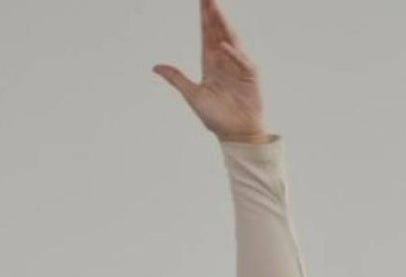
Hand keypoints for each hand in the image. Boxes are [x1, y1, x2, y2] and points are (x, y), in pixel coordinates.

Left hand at [153, 0, 266, 143]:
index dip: (204, 16)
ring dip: (223, 24)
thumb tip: (155, 67)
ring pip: (230, 38)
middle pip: (218, 30)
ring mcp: (238, 65)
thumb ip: (176, 79)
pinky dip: (233, 53)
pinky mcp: (250, 75)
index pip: (206, 34)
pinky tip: (223, 44)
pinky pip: (241, 60)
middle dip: (213, 12)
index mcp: (210, 63)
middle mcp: (224, 60)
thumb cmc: (216, 118)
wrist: (236, 134)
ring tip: (216, 7)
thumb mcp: (193, 96)